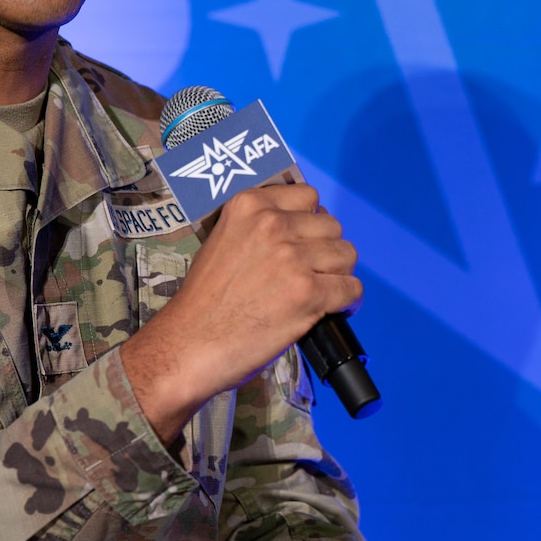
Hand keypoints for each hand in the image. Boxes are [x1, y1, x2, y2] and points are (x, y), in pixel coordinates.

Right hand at [119, 182, 360, 440]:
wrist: (189, 344)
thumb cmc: (203, 301)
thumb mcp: (223, 241)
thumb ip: (259, 229)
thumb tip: (300, 229)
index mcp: (249, 205)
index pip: (308, 197)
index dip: (309, 222)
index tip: (303, 241)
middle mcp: (273, 224)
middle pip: (331, 226)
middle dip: (324, 249)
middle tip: (310, 273)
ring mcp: (292, 257)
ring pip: (346, 254)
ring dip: (337, 274)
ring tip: (320, 292)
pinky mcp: (308, 292)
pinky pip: (351, 288)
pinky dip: (346, 301)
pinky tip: (330, 309)